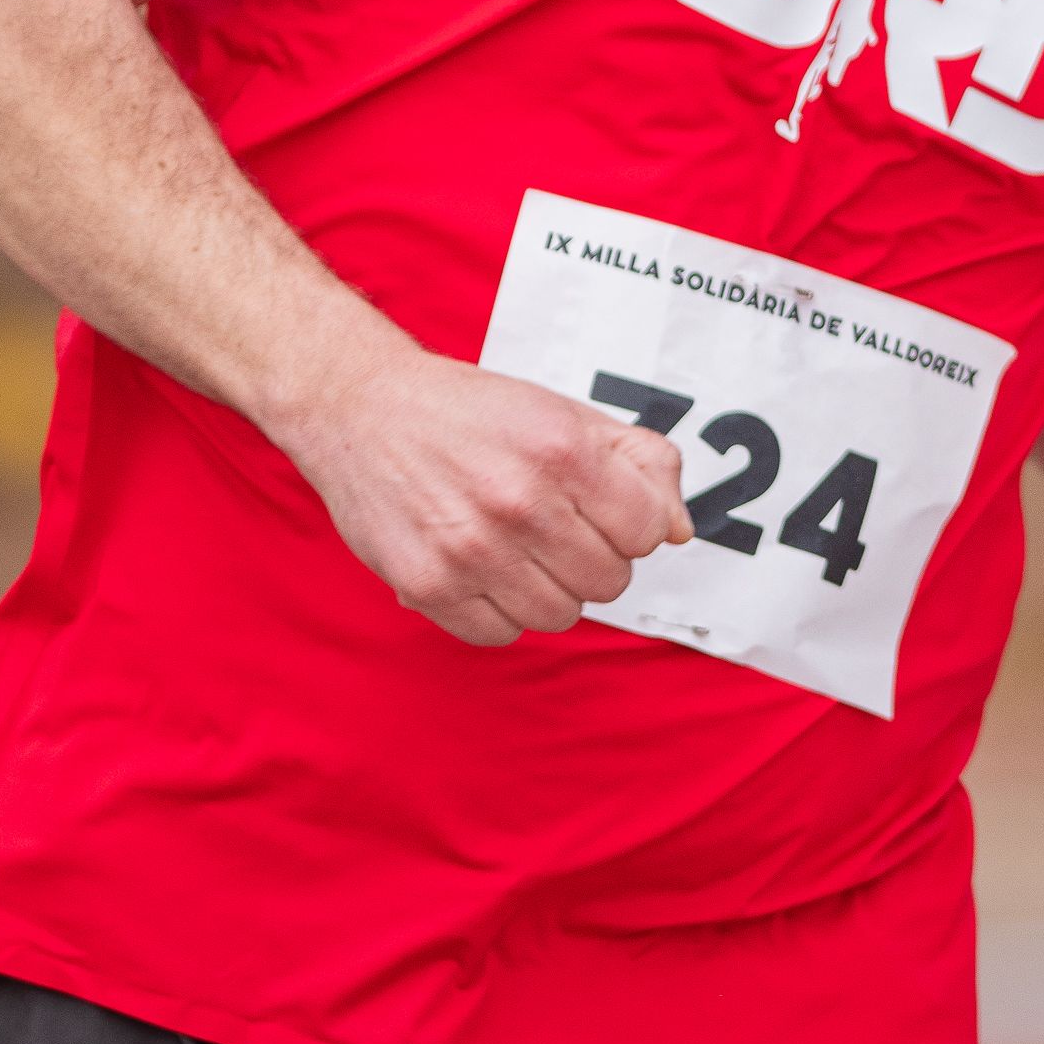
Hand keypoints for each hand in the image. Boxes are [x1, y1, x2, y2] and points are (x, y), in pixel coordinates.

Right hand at [285, 346, 694, 648]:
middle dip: (591, 555)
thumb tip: (679, 531)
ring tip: (516, 544)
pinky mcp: (428, 586)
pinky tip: (480, 566)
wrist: (363, 408)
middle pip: (608, 581)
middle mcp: (520, 502)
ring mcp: (472, 550)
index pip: (645, 532)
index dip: (628, 521)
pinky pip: (500, 634)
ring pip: (560, 615)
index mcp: (562, 449)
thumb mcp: (564, 412)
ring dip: (548, 586)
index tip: (597, 505)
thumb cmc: (473, 412)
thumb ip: (639, 462)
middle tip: (553, 523)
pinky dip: (499, 609)